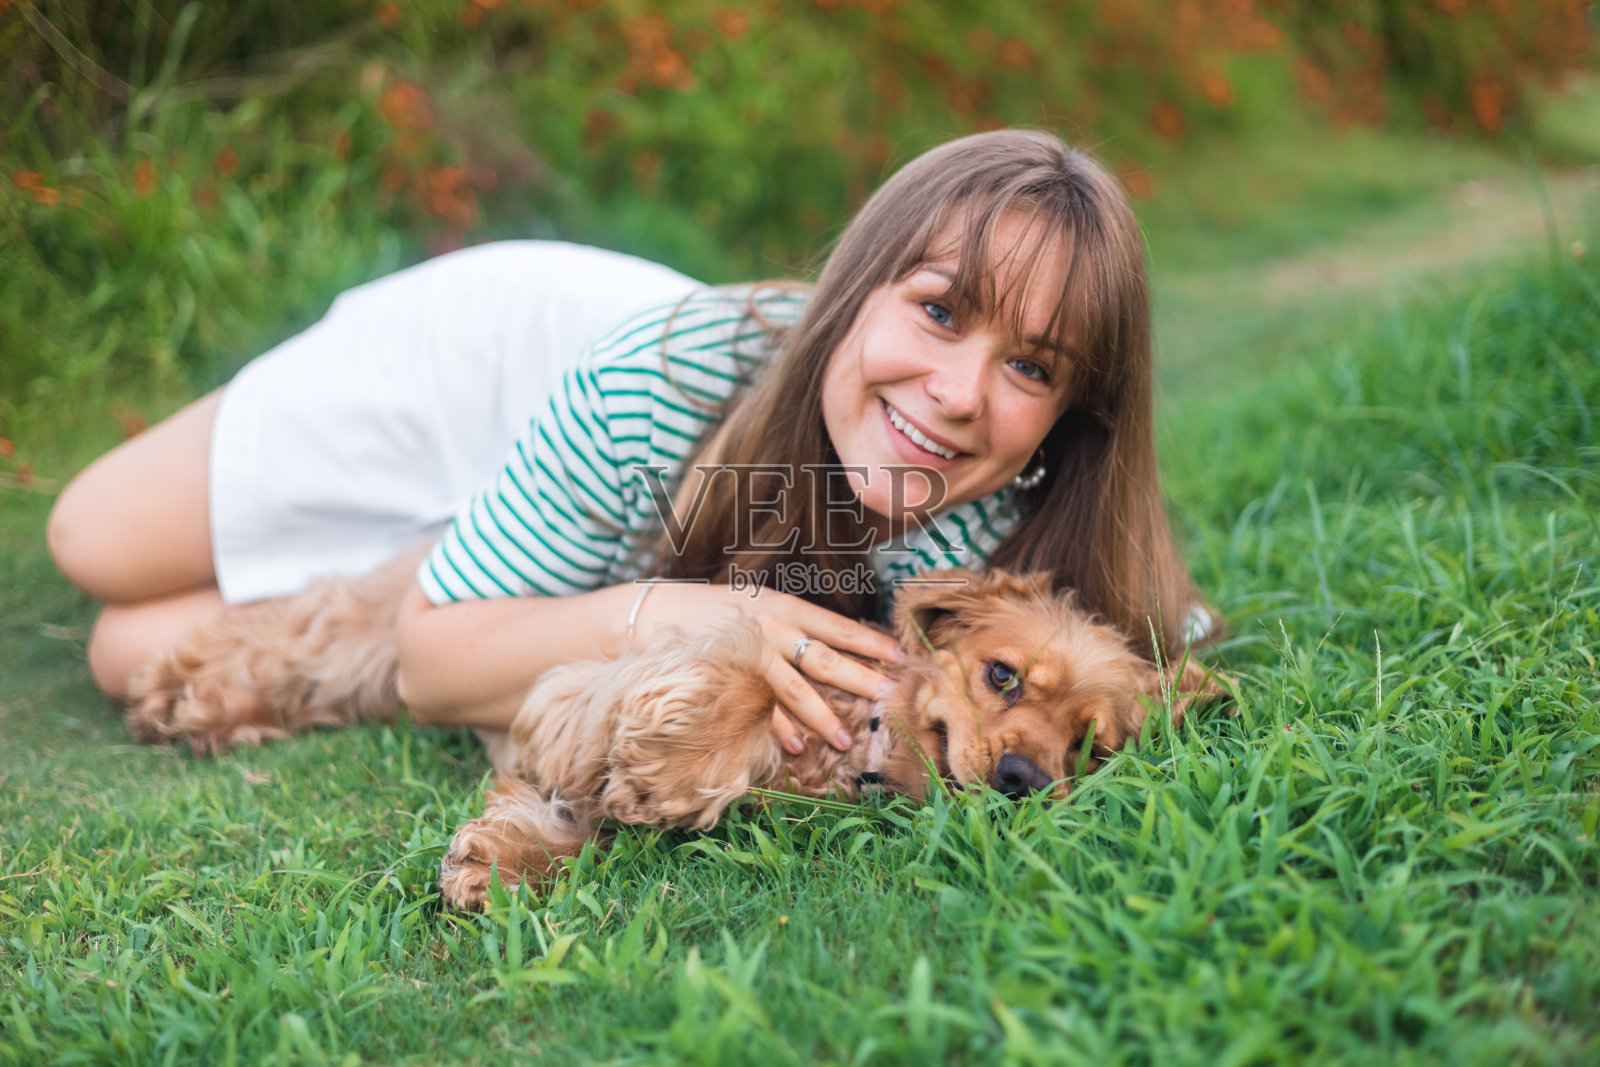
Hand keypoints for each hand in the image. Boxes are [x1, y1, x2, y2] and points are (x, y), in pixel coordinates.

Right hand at [631, 582, 900, 752]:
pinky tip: (795, 747)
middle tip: (892, 695)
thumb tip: (824, 647)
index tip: (900, 654)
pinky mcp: (727, 677)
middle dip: (862, 678)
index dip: (870, 641)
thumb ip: (785, 625)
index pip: (836, 626)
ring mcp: (749, 654)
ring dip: (823, 716)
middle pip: (826, 658)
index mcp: (782, 607)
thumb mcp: (751, 607)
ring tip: (845, 740)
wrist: (646, 612)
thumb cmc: (705, 612)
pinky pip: (759, 708)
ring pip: (795, 688)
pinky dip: (778, 728)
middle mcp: (770, 628)